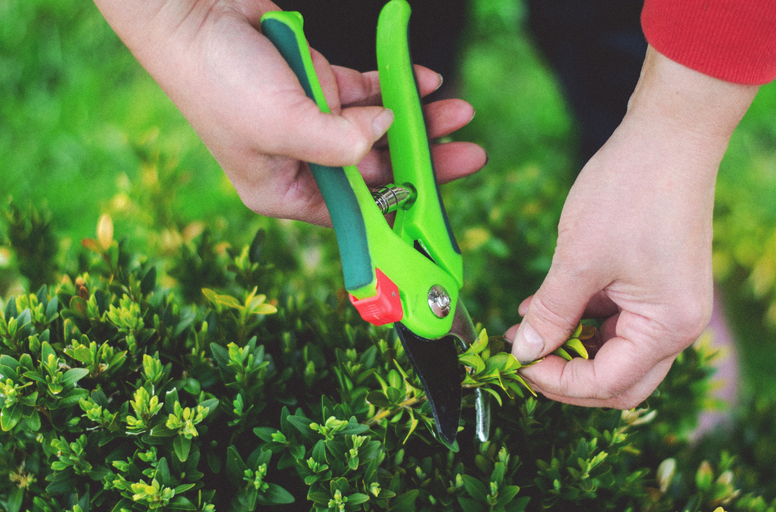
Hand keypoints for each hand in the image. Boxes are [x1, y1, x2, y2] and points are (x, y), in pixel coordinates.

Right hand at [93, 0, 486, 225]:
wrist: (190, 12)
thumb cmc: (218, 78)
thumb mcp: (281, 123)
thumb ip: (338, 143)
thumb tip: (384, 135)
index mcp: (286, 190)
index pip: (355, 211)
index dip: (401, 208)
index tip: (442, 207)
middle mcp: (302, 161)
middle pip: (376, 169)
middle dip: (423, 159)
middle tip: (469, 154)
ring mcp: (313, 121)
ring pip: (379, 127)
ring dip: (419, 119)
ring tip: (460, 111)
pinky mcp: (319, 84)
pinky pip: (369, 90)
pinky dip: (396, 85)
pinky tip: (427, 82)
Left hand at [507, 47, 757, 407]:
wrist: (670, 134)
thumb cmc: (629, 192)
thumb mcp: (578, 259)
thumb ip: (550, 312)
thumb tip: (524, 351)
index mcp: (668, 327)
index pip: (607, 384)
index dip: (557, 381)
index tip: (517, 363)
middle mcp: (678, 325)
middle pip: (618, 379)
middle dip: (568, 374)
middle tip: (524, 357)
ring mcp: (672, 305)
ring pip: (615, 350)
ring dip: (571, 344)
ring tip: (523, 323)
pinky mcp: (660, 285)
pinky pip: (619, 319)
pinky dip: (583, 318)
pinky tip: (545, 304)